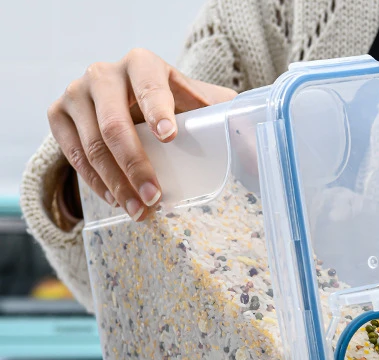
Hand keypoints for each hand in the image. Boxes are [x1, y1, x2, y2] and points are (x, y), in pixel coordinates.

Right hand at [48, 48, 236, 222]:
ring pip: (92, 146)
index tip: (168, 136)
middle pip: (114, 126)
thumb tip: (257, 140)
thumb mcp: (201, 104)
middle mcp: (103, 73)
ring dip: (116, 185)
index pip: (150, 86)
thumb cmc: (174, 106)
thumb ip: (226, 116)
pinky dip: (96, 183)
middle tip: (155, 199)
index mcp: (143, 64)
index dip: (158, 110)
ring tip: (140, 212)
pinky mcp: (58, 115)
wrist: (129, 100)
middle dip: (136, 168)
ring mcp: (76, 93)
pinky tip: (117, 201)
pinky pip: (73, 156)